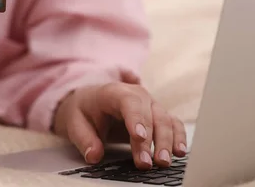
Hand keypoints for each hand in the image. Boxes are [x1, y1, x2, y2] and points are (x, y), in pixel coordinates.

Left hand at [53, 83, 186, 168]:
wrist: (91, 101)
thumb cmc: (84, 110)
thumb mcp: (74, 122)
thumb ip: (84, 139)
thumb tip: (93, 155)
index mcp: (115, 92)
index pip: (129, 103)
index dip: (135, 119)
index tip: (139, 137)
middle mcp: (137, 95)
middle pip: (150, 114)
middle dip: (151, 140)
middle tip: (146, 163)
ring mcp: (150, 104)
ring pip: (165, 120)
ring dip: (167, 142)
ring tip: (163, 162)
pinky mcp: (158, 115)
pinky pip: (173, 124)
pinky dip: (179, 137)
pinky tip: (180, 152)